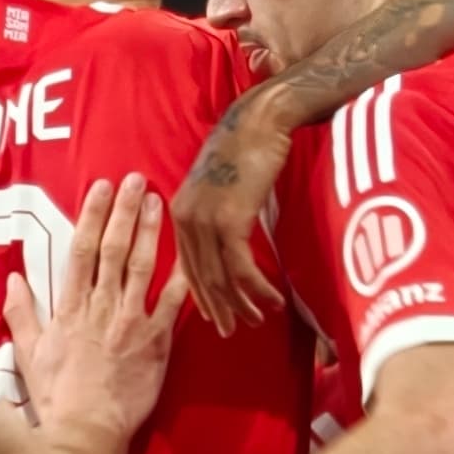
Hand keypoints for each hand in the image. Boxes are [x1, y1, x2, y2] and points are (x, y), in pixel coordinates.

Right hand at [9, 175, 185, 448]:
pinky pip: (171, 306)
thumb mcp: (28, 355)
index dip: (93, 215)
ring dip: (151, 232)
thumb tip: (13, 279)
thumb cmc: (56, 397)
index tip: (102, 188)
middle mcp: (101, 308)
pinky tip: (191, 256)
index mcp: (70, 308)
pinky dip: (182, 280)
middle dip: (125, 211)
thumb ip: (21, 315)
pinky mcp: (156, 344)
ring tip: (160, 202)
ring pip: (142, 267)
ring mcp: (130, 323)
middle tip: (137, 180)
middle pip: (114, 249)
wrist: (86, 431)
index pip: (82, 250)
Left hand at [172, 88, 291, 335]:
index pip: (186, 265)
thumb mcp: (221, 187)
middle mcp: (186, 219)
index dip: (201, 294)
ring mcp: (206, 221)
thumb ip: (218, 214)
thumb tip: (230, 241)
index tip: (215, 315)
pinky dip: (258, 289)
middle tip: (234, 331)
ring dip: (242, 304)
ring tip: (258, 321)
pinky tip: (273, 300)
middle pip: (201, 277)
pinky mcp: (230, 222)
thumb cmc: (246, 149)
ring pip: (221, 278)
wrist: (259, 122)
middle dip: (220, 308)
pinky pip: (242, 268)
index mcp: (180, 212)